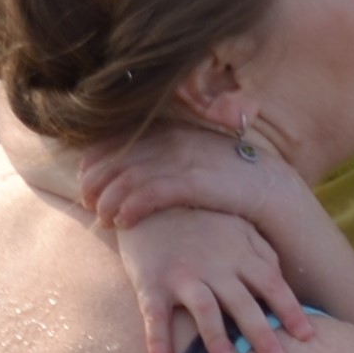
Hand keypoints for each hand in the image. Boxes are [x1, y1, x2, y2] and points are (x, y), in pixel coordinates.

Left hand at [80, 124, 300, 230]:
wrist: (268, 186)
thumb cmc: (227, 177)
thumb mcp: (192, 158)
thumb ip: (164, 157)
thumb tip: (132, 169)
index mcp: (169, 130)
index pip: (117, 140)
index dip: (94, 161)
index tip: (84, 180)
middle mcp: (172, 139)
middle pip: (116, 158)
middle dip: (95, 183)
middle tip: (87, 204)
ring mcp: (182, 159)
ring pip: (128, 178)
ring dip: (108, 201)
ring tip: (102, 219)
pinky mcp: (193, 182)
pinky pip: (150, 194)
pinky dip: (130, 208)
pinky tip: (122, 223)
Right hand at [118, 208, 314, 352]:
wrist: (149, 201)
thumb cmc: (200, 220)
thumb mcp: (237, 226)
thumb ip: (261, 252)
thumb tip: (280, 279)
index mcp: (238, 254)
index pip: (271, 283)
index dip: (290, 310)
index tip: (308, 336)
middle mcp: (214, 265)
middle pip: (243, 302)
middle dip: (261, 333)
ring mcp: (182, 275)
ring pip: (204, 309)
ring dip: (217, 339)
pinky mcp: (151, 283)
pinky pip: (155, 316)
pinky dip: (157, 341)